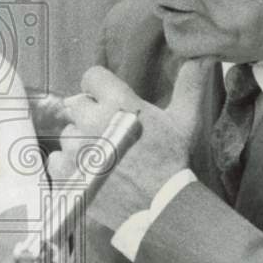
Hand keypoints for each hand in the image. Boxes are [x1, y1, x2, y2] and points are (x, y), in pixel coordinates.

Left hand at [48, 60, 212, 226]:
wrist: (159, 206)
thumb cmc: (172, 161)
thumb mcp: (185, 120)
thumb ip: (190, 84)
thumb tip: (204, 55)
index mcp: (118, 102)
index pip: (91, 76)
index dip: (101, 89)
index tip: (111, 103)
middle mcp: (92, 120)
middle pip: (77, 105)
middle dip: (91, 117)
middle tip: (110, 134)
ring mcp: (77, 148)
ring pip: (68, 134)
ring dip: (80, 143)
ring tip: (102, 157)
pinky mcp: (67, 173)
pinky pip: (57, 160)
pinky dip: (70, 166)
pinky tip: (90, 173)